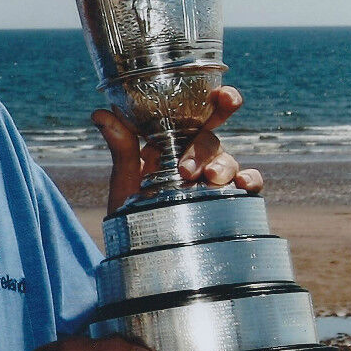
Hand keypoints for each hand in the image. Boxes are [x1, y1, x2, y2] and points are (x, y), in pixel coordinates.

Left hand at [93, 85, 263, 214]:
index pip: (198, 114)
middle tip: (188, 171)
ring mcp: (214, 178)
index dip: (218, 100)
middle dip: (204, 149)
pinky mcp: (229, 200)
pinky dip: (250, 180)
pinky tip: (243, 185)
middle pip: (211, 139)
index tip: (222, 96)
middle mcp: (197, 157)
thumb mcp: (125, 180)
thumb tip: (100, 113)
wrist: (138, 253)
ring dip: (222, 166)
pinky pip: (248, 184)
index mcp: (175, 143)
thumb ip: (121, 147)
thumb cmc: (132, 212)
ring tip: (209, 181)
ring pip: (228, 160)